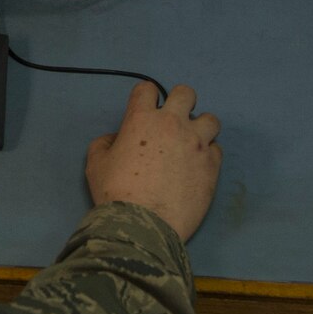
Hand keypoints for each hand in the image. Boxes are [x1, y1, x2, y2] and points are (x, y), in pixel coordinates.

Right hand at [85, 82, 222, 242]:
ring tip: (191, 144)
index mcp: (142, 119)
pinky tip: (196, 167)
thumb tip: (116, 139)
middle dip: (179, 103)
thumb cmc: (115, 192)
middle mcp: (173, 124)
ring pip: (210, 119)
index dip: (144, 98)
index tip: (144, 111)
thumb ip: (104, 144)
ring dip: (200, 128)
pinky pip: (217, 149)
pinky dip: (207, 154)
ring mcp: (197, 144)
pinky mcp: (212, 165)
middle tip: (172, 122)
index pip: (147, 89)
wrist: (143, 224)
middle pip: (185, 93)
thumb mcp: (95, 164)